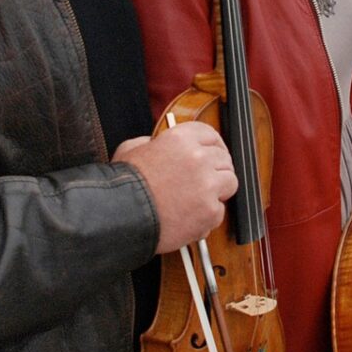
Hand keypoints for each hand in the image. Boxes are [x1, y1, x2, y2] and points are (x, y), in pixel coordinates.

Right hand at [114, 122, 236, 253]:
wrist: (122, 216)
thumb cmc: (124, 186)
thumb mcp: (131, 148)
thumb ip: (151, 142)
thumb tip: (156, 144)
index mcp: (181, 139)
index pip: (210, 134)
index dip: (212, 145)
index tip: (212, 153)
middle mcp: (198, 158)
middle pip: (223, 158)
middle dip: (215, 169)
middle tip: (204, 180)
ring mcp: (207, 185)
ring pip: (230, 182)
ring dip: (218, 190)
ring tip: (198, 199)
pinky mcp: (210, 211)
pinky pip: (220, 211)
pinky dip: (208, 216)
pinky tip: (190, 217)